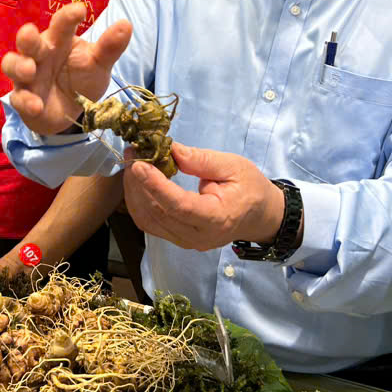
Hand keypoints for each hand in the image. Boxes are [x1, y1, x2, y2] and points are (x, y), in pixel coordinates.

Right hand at [0, 3, 132, 135]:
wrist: (71, 110)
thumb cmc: (81, 78)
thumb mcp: (98, 64)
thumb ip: (109, 47)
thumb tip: (127, 24)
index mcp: (59, 41)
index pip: (60, 24)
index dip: (67, 16)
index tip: (81, 10)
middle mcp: (40, 54)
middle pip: (28, 41)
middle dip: (26, 37)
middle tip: (30, 32)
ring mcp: (28, 76)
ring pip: (12, 65)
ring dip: (19, 66)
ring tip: (30, 70)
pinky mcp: (23, 98)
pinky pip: (18, 98)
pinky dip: (26, 101)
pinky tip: (37, 106)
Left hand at [123, 142, 285, 251]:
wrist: (258, 216)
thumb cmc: (250, 189)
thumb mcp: (234, 166)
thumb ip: (202, 160)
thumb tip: (171, 150)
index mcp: (217, 218)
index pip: (180, 206)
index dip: (156, 186)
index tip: (139, 165)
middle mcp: (198, 236)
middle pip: (159, 213)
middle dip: (139, 183)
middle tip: (132, 154)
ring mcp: (185, 241)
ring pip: (148, 220)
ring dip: (134, 192)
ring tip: (132, 163)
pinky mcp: (177, 238)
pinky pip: (150, 223)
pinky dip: (138, 202)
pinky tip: (137, 181)